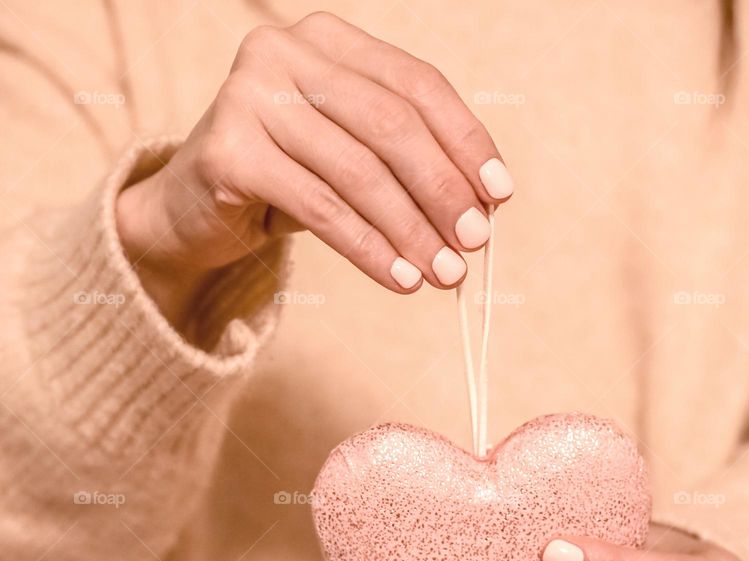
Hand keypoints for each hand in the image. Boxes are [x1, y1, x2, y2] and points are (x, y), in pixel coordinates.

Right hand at [117, 12, 512, 322]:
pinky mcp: (226, 150)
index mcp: (329, 40)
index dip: (465, 140)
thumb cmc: (291, 174)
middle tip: (474, 242)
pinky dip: (368, 248)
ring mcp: (249, 95)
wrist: (194, 204)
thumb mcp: (354, 153)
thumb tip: (484, 206)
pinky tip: (399, 278)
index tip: (500, 194)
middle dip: (443, 190)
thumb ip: (410, 162)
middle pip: (391, 124)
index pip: (417, 84)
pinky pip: (320, 207)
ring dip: (411, 230)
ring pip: (358, 171)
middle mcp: (284, 52)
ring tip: (444, 272)